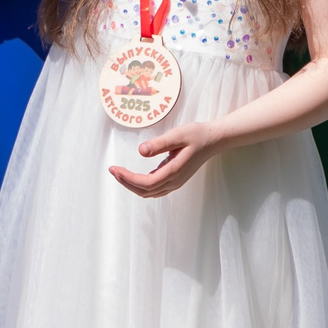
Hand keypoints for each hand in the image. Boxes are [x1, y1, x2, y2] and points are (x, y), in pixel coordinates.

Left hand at [109, 117, 223, 197]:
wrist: (213, 140)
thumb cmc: (197, 135)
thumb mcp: (178, 134)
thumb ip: (159, 144)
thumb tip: (141, 151)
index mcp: (174, 171)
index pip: (146, 183)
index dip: (128, 178)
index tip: (115, 168)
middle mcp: (175, 180)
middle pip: (145, 191)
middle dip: (126, 182)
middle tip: (113, 170)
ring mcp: (176, 182)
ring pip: (150, 192)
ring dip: (132, 186)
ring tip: (120, 173)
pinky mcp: (176, 180)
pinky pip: (155, 189)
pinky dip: (141, 186)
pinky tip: (134, 177)